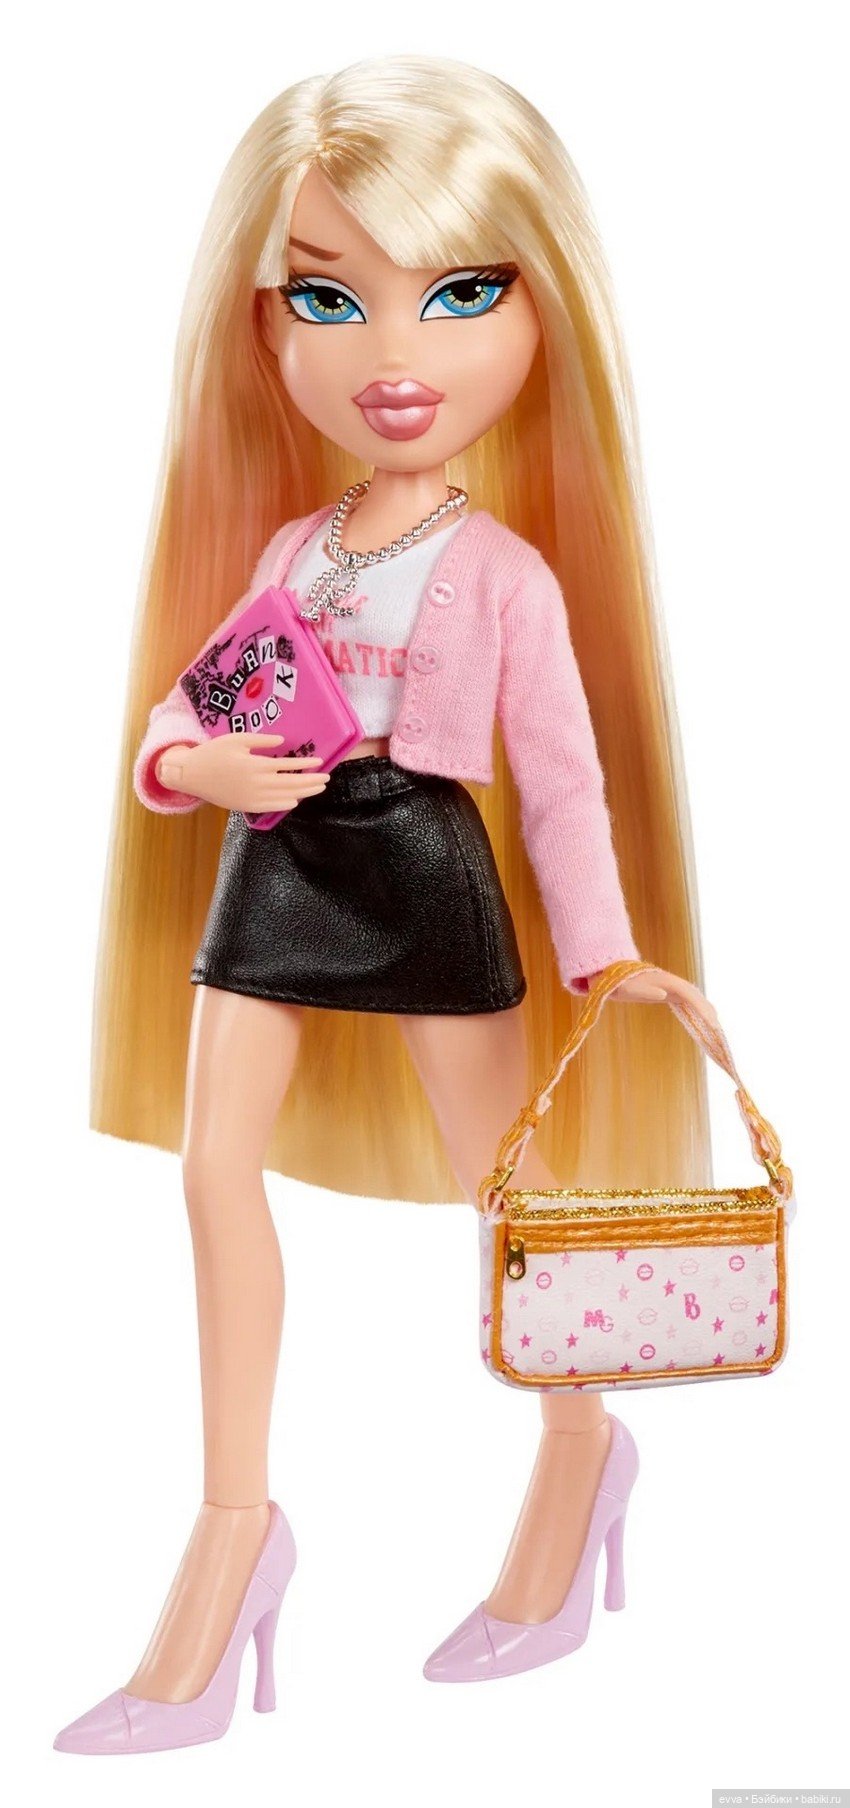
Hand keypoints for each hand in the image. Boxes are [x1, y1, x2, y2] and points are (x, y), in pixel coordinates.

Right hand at [156, 736, 329, 813]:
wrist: (191, 775)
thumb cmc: (213, 753)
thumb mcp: (236, 739)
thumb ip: (260, 740)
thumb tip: (283, 742)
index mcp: (254, 765)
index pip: (287, 766)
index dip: (305, 764)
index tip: (320, 761)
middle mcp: (256, 784)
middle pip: (291, 784)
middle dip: (311, 781)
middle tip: (327, 778)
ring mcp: (252, 798)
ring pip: (284, 797)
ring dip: (303, 793)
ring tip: (318, 788)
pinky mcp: (246, 807)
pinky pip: (271, 808)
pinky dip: (286, 804)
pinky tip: (296, 800)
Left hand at [595, 964, 720, 1030]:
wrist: (612, 974)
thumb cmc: (618, 983)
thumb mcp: (627, 988)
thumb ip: (644, 991)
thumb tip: (662, 993)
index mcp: (665, 981)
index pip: (689, 994)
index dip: (701, 1007)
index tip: (710, 1021)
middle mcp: (671, 982)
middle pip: (695, 995)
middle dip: (707, 1010)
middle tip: (716, 1028)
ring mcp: (670, 986)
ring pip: (693, 997)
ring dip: (705, 1010)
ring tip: (715, 1026)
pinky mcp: (667, 992)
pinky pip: (686, 1001)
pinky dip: (697, 1009)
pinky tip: (703, 1019)